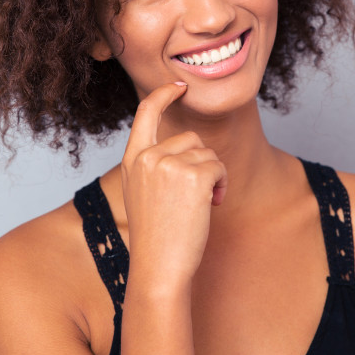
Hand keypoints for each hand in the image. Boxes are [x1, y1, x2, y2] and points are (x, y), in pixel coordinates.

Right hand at [120, 82, 227, 285]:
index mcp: (132, 160)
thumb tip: (183, 146)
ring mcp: (169, 165)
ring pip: (207, 153)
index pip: (146, 113)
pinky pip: (219, 166)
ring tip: (202, 204)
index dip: (164, 94)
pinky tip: (211, 205)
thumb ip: (153, 166)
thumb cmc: (157, 238)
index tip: (179, 86)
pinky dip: (222, 184)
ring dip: (213, 175)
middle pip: (190, 138)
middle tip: (197, 194)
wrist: (159, 268)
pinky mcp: (193, 176)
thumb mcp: (143, 194)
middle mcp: (148, 157)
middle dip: (201, 161)